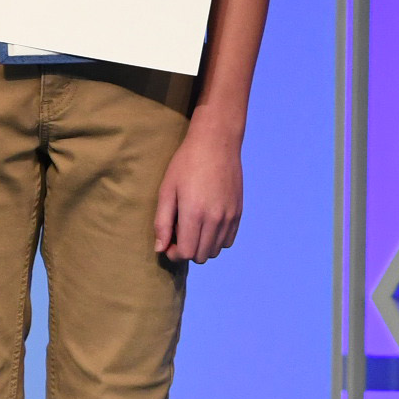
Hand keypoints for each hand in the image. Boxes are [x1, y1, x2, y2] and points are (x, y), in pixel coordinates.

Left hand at [150, 123, 244, 262]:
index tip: (168, 242)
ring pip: (215, 251)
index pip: (186, 253)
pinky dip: (216, 239)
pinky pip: (228, 240)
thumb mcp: (167, 190)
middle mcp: (215, 219)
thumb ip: (162, 222)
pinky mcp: (238, 212)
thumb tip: (160, 248)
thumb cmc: (186, 163)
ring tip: (193, 226)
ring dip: (201, 246)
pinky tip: (207, 224)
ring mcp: (229, 216)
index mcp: (194, 213)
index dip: (174, 253)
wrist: (216, 143)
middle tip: (179, 232)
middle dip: (186, 250)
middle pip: (200, 256)